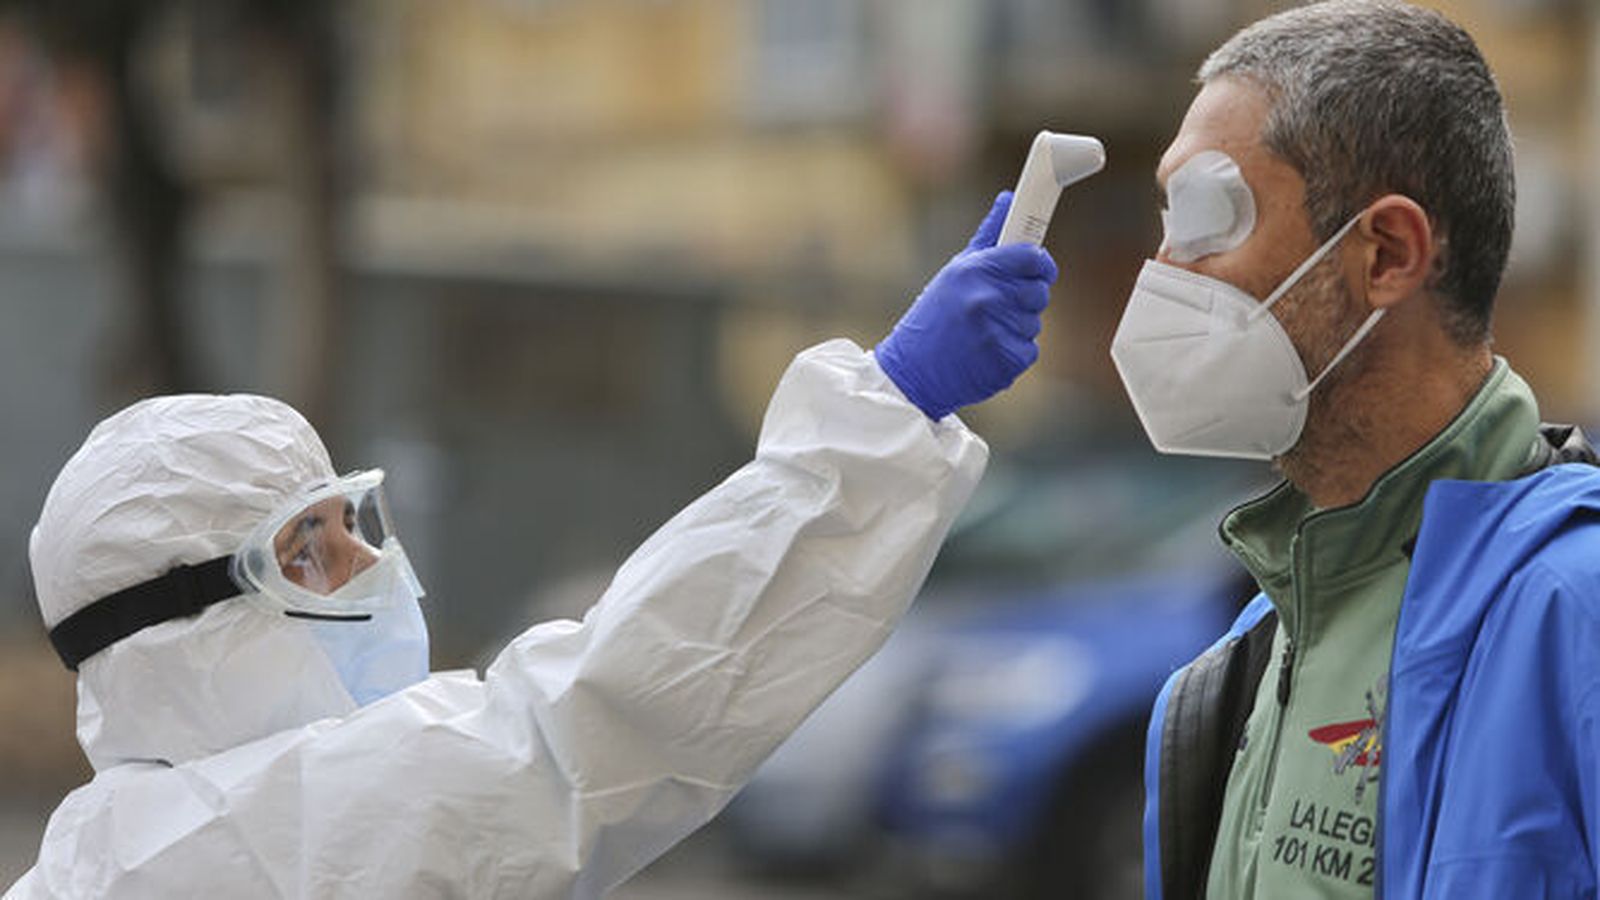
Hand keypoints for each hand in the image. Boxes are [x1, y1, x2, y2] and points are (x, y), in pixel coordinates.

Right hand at [875, 192, 1059, 419]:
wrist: (912, 373)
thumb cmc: (933, 319)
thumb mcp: (954, 272)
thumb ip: (988, 237)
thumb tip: (1009, 199)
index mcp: (975, 270)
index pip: (1032, 256)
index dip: (1040, 263)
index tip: (1038, 269)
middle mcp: (987, 298)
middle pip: (1039, 291)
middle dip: (1025, 299)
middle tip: (997, 307)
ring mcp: (997, 330)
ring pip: (1034, 322)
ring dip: (1016, 328)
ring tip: (983, 333)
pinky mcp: (1005, 361)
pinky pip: (1030, 350)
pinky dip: (1013, 353)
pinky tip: (986, 352)